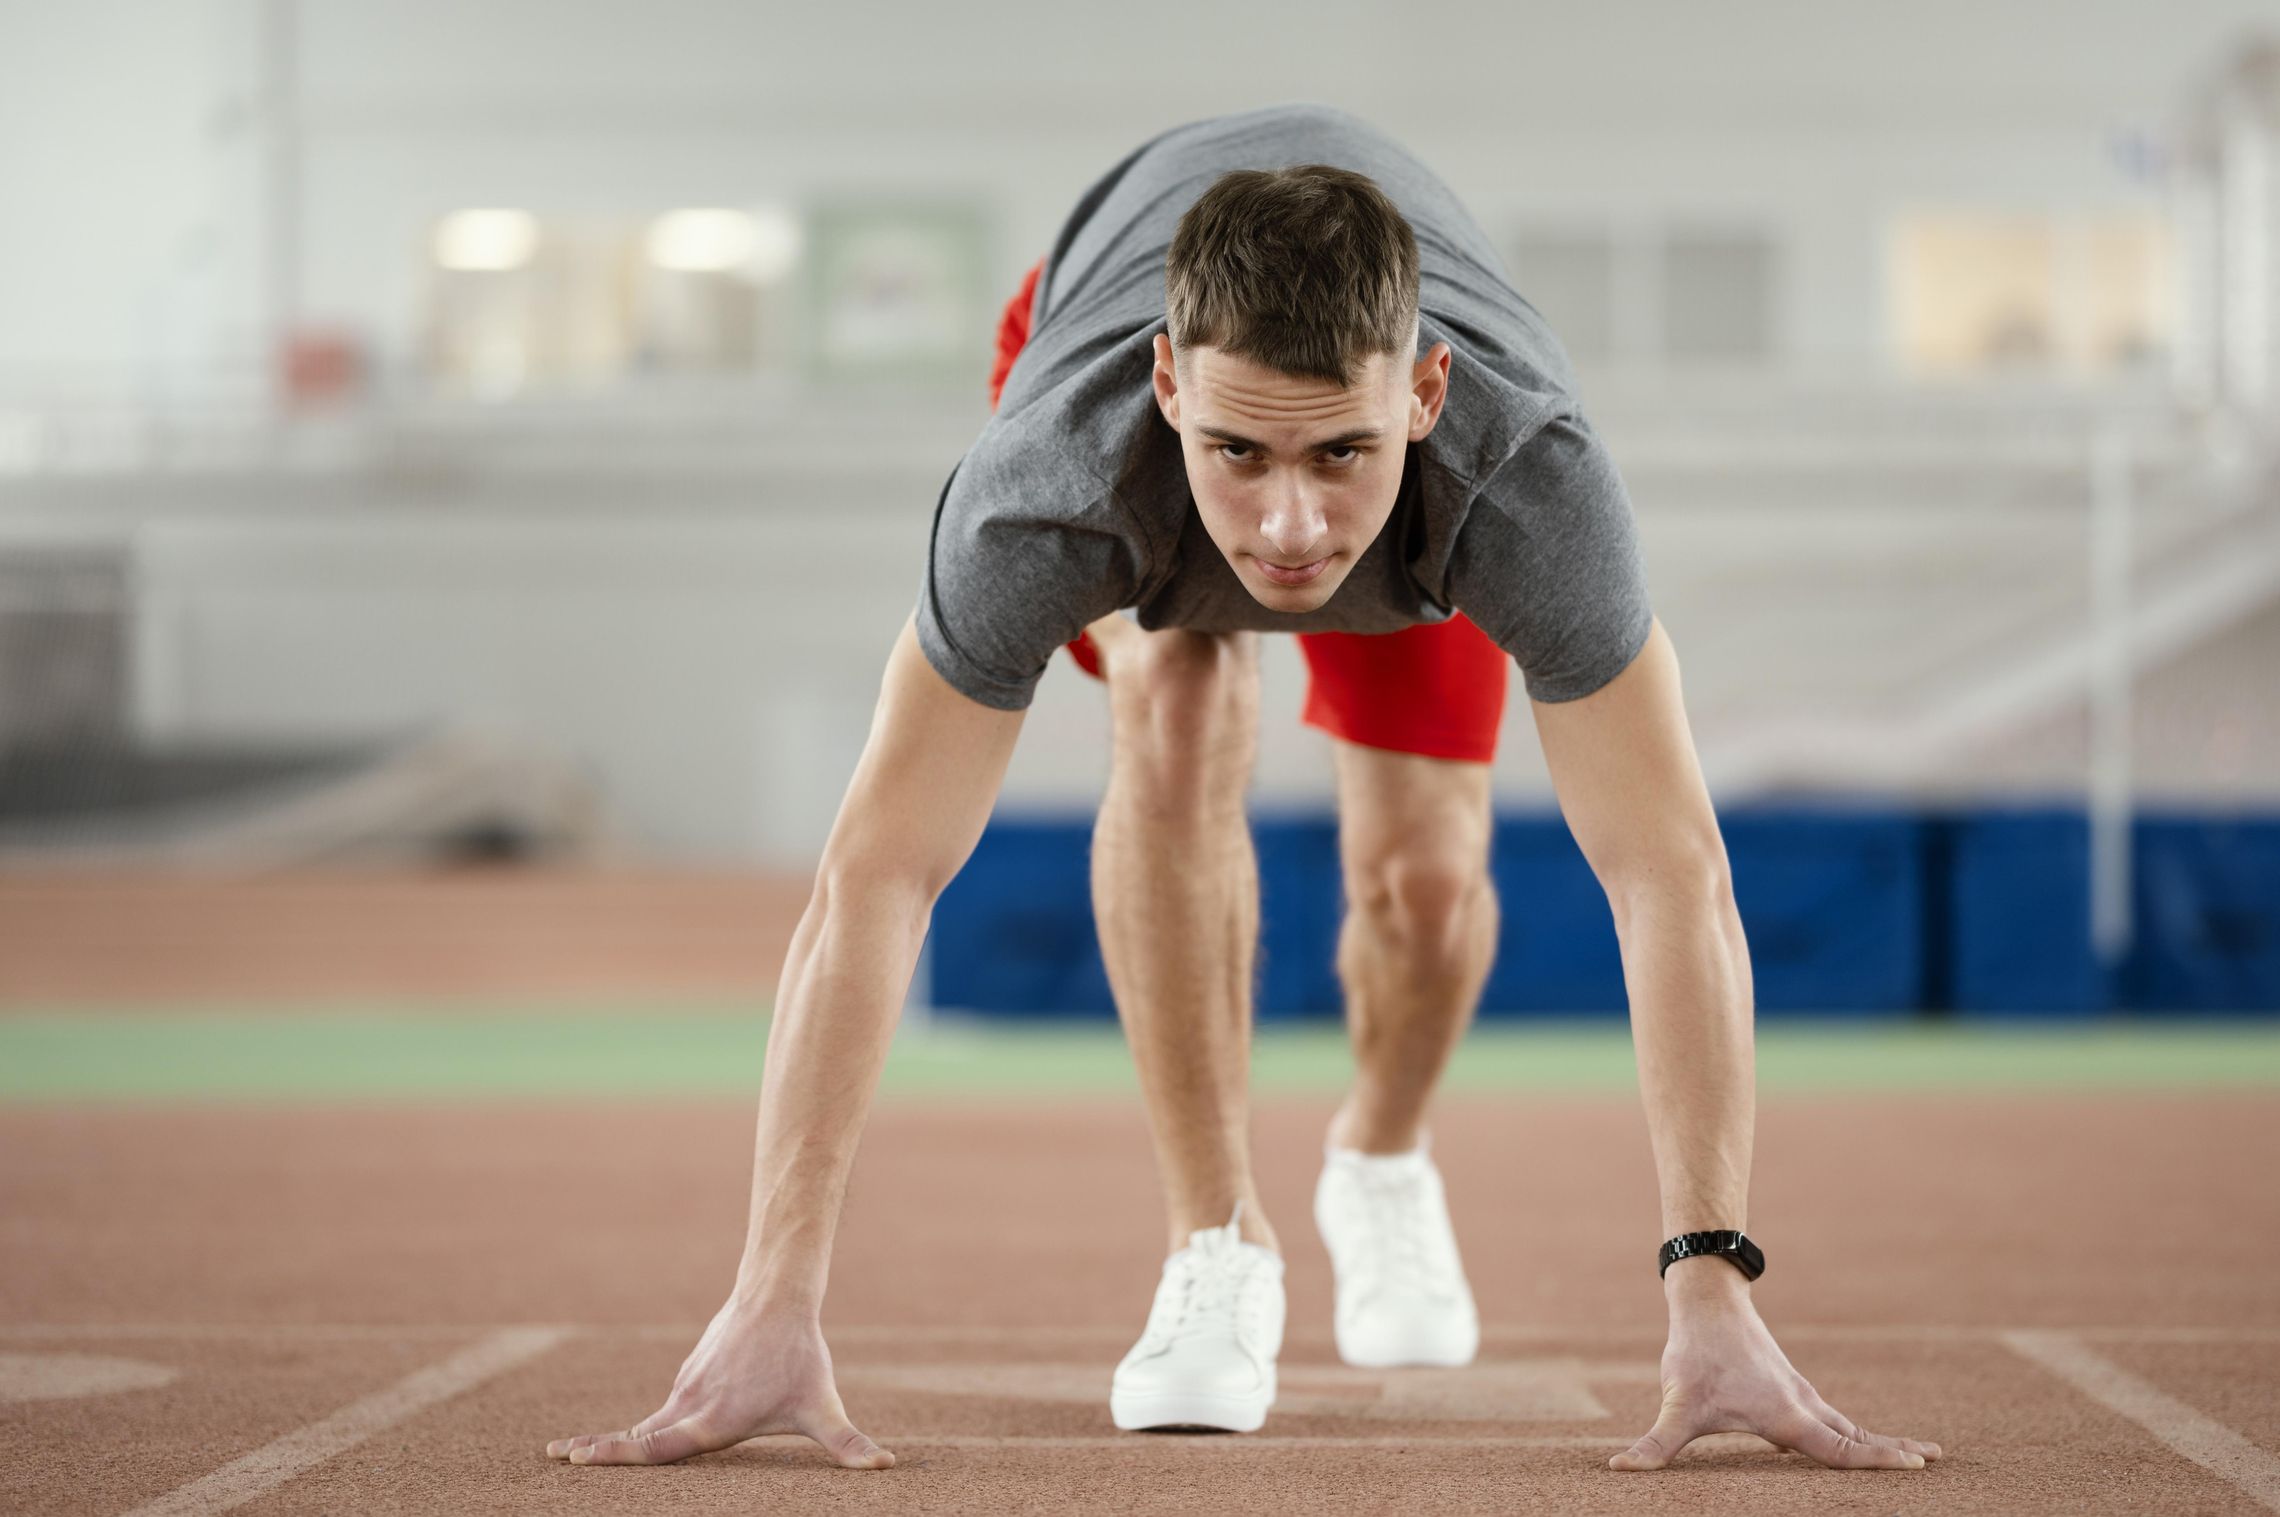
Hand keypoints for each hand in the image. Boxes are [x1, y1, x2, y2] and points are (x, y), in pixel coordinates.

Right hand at [545, 1295, 893, 1469]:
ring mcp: (686, 1386)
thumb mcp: (823, 1407)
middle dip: (597, 1449)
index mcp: (710, 1422)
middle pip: (637, 1436)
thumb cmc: (800, 1357)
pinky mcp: (691, 1374)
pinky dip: (645, 1421)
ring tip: (580, 1452)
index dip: (615, 1455)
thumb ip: (850, 1444)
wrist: (777, 1296)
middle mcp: (689, 1404)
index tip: (576, 1459)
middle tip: (558, 1457)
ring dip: (618, 1438)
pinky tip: (641, 1431)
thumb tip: (885, 1465)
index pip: (654, 1448)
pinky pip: (665, 1405)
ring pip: (650, 1420)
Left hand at [1610, 1262, 1941, 1471]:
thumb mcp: (1677, 1405)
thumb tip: (1619, 1469)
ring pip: (1847, 1424)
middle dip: (1895, 1451)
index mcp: (1787, 1417)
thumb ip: (1655, 1444)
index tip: (1916, 1466)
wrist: (1707, 1300)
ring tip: (1914, 1454)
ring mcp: (1799, 1395)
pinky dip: (1855, 1430)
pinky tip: (1856, 1439)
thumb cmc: (1696, 1354)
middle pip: (1857, 1437)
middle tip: (1936, 1461)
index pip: (1842, 1449)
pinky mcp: (1789, 1387)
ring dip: (1879, 1441)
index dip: (1878, 1461)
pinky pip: (1832, 1416)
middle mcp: (1803, 1405)